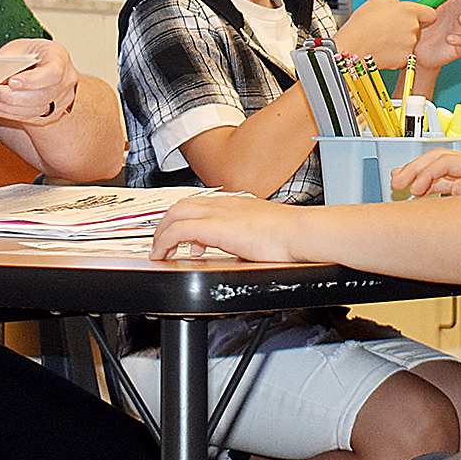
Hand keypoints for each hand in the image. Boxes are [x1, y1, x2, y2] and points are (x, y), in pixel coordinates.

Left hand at [0, 39, 76, 126]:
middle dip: (14, 97)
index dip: (32, 80)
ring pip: (36, 110)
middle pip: (43, 96)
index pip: (52, 73)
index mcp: (59, 58)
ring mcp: (61, 99)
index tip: (11, 82)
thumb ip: (8, 62)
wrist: (39, 63)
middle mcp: (66, 80)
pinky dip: (9, 113)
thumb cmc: (30, 53)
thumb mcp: (18, 49)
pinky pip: (30, 117)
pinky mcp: (51, 113)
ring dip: (9, 107)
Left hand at [152, 192, 300, 261]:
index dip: (188, 219)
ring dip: (162, 232)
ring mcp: (217, 213)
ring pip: (175, 213)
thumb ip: (248, 239)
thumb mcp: (264, 234)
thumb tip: (245, 251)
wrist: (301, 232)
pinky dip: (164, 241)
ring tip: (160, 251)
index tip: (187, 240)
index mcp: (237, 204)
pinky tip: (163, 255)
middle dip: (167, 225)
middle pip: (182, 205)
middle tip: (164, 244)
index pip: (201, 204)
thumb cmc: (292, 236)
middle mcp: (224, 204)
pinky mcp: (214, 227)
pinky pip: (178, 230)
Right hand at [336, 0, 432, 68]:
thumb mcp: (375, 2)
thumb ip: (393, 0)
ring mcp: (410, 44)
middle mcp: (413, 27)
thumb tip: (398, 3)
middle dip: (407, 28)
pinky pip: (404, 54)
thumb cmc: (361, 24)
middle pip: (418, 28)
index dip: (425, 15)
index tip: (419, 16)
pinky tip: (383, 49)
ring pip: (410, 41)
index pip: (431, 13)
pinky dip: (396, 53)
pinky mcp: (405, 58)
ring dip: (400, 40)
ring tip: (382, 39)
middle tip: (389, 28)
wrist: (352, 48)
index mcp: (408, 11)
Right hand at [389, 147, 460, 196]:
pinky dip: (428, 184)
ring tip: (399, 181)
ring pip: (439, 168)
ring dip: (417, 173)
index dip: (427, 173)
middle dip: (415, 168)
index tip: (415, 190)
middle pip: (438, 159)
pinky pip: (446, 181)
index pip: (446, 162)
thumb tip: (454, 186)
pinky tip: (417, 191)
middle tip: (397, 181)